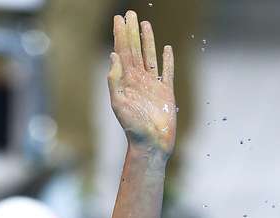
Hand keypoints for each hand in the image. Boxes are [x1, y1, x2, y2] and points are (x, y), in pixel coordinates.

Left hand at [108, 12, 175, 158]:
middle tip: (129, 13)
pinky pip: (166, 70)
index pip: (122, 52)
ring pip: (149, 55)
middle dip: (131, 31)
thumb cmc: (133, 127)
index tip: (118, 18)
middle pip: (134, 50)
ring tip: (145, 24)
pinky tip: (166, 48)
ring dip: (147, 40)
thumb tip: (113, 56)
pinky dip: (167, 59)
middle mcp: (138, 80)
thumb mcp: (119, 104)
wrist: (151, 143)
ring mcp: (152, 84)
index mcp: (126, 81)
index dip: (119, 35)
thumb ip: (115, 81)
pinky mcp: (166, 91)